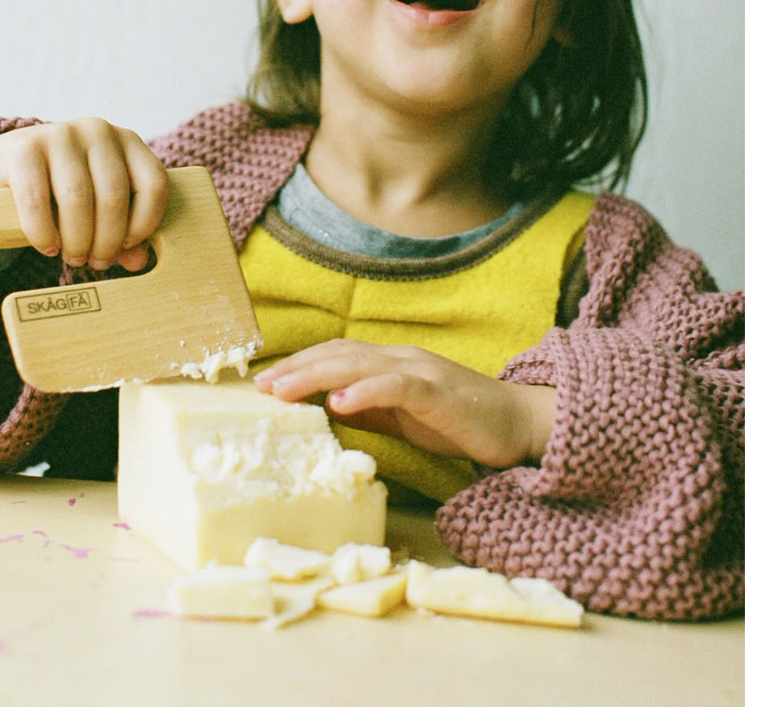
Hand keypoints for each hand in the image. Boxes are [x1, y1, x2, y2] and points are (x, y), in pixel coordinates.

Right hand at [0, 118, 167, 270]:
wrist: (8, 163)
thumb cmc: (65, 189)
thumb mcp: (100, 205)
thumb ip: (124, 232)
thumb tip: (139, 261)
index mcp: (128, 142)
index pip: (154, 184)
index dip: (145, 223)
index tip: (128, 246)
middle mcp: (99, 131)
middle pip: (114, 197)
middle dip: (107, 241)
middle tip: (96, 262)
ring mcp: (61, 134)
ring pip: (78, 199)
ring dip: (77, 240)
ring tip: (73, 257)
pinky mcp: (24, 147)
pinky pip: (36, 200)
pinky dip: (43, 232)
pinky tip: (47, 246)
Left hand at [253, 339, 555, 467]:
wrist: (518, 424)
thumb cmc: (459, 421)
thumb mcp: (402, 417)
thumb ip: (368, 410)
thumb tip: (324, 411)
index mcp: (390, 363)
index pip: (336, 356)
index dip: (299, 366)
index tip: (264, 384)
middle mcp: (401, 359)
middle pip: (339, 355)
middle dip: (296, 369)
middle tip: (259, 387)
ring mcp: (421, 372)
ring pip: (360, 366)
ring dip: (316, 376)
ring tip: (283, 391)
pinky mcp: (439, 392)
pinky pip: (397, 388)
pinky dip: (365, 392)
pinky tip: (339, 403)